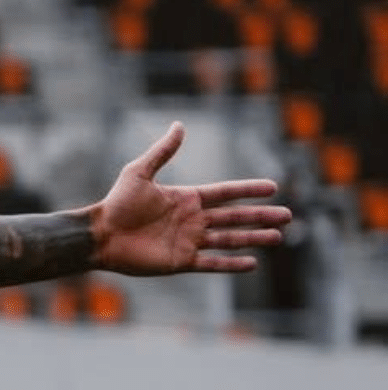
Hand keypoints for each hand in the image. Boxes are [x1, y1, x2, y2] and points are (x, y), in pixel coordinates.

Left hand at [92, 122, 292, 275]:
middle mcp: (192, 220)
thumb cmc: (117, 203)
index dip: (248, 190)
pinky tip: (251, 263)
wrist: (101, 235)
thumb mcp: (139, 172)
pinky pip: (212, 262)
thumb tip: (179, 125)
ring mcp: (188, 241)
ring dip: (253, 239)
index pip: (225, 193)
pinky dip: (231, 264)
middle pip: (234, 217)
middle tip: (288, 216)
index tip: (273, 187)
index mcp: (186, 199)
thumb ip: (162, 151)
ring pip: (229, 240)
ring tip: (277, 237)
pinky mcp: (181, 261)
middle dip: (261, 216)